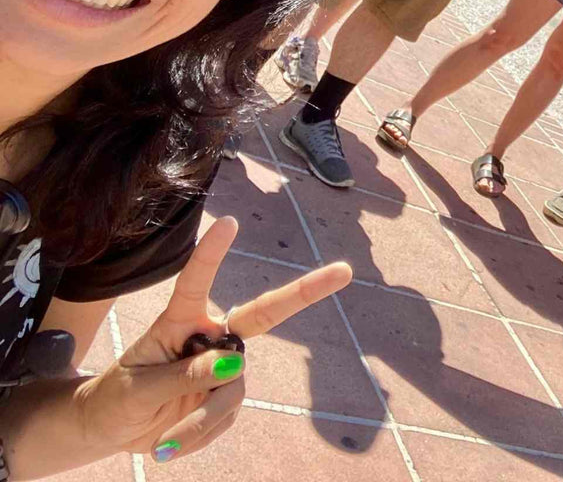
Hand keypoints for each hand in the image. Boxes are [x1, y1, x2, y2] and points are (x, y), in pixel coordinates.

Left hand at [74, 216, 350, 462]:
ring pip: (232, 391)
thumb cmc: (119, 396)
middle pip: (265, 313)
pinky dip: (195, 436)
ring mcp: (224, 368)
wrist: (114, 430)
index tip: (229, 222)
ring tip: (162, 443)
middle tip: (344, 270)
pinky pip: (223, 419)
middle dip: (307, 290)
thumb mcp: (138, 387)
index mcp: (181, 319)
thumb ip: (183, 375)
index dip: (213, 253)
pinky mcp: (227, 399)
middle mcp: (212, 335)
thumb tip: (233, 366)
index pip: (197, 282)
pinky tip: (170, 442)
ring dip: (198, 422)